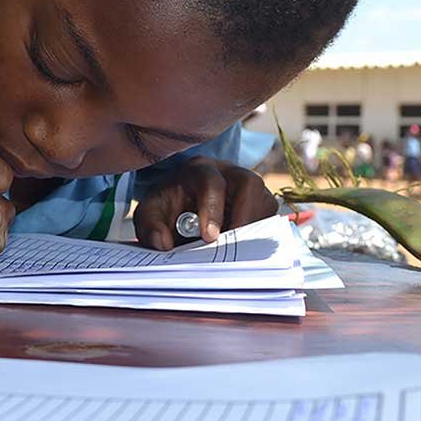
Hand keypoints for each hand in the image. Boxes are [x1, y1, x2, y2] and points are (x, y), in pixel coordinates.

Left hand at [133, 157, 277, 249]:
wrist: (179, 207)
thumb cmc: (167, 207)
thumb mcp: (150, 214)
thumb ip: (149, 226)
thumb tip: (163, 242)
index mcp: (199, 170)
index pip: (212, 182)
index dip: (213, 208)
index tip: (209, 237)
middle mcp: (228, 172)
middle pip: (249, 184)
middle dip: (243, 217)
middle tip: (233, 247)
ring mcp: (248, 188)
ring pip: (265, 201)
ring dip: (254, 228)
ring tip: (237, 250)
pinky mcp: (260, 204)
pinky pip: (270, 218)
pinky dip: (259, 235)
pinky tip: (243, 250)